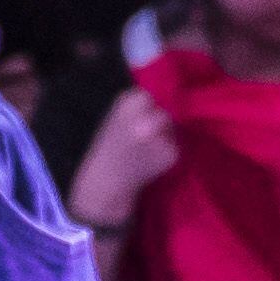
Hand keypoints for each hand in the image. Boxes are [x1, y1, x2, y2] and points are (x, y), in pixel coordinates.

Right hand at [66, 83, 179, 231]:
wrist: (105, 183)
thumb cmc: (109, 150)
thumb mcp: (116, 118)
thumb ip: (138, 107)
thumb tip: (168, 97)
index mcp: (127, 105)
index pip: (149, 98)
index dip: (146, 109)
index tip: (137, 121)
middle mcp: (145, 119)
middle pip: (163, 114)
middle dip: (157, 123)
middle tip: (140, 139)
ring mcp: (160, 138)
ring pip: (170, 130)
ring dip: (164, 137)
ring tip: (143, 151)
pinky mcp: (171, 154)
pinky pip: (174, 147)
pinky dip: (165, 153)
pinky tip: (149, 162)